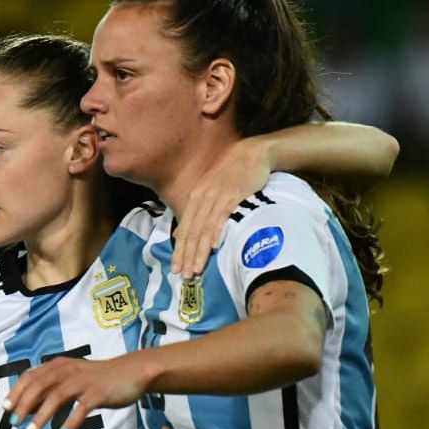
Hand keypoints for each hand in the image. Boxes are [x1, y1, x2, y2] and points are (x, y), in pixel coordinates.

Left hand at [3, 355, 145, 428]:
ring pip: (57, 397)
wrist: (131, 372)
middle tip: (14, 423)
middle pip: (39, 386)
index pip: (31, 376)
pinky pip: (81, 408)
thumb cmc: (97, 378)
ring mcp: (83, 381)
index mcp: (58, 365)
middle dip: (24, 405)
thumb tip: (29, 406)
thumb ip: (52, 387)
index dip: (16, 392)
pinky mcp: (98, 393)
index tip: (6, 408)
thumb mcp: (72, 377)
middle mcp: (68, 370)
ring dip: (42, 415)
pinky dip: (70, 421)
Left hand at [172, 136, 269, 277]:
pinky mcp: (234, 195)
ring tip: (196, 269)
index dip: (179, 251)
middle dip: (186, 256)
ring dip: (199, 251)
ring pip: (204, 228)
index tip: (176, 269)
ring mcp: (217, 197)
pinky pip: (223, 216)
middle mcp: (202, 198)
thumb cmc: (232, 175)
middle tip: (183, 276)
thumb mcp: (210, 192)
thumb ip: (197, 213)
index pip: (184, 230)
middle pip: (192, 232)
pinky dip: (217, 232)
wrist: (252, 153)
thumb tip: (179, 234)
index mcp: (195, 199)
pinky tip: (214, 246)